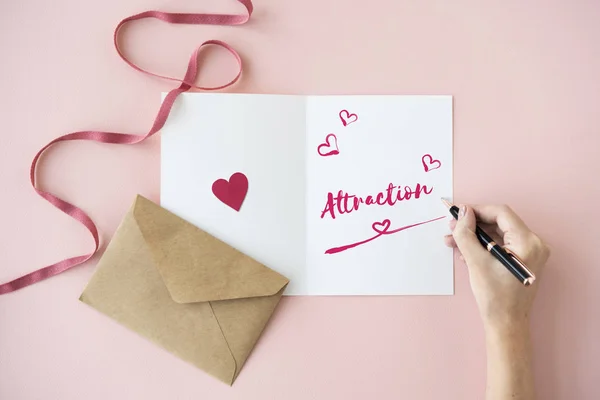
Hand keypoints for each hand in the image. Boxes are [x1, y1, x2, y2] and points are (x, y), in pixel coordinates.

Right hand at [444, 205, 549, 330]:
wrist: (505, 324)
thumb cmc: (494, 296)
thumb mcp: (476, 261)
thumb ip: (467, 234)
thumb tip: (463, 212)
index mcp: (528, 242)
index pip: (501, 213)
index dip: (477, 210)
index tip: (458, 212)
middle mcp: (534, 244)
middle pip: (499, 223)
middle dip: (473, 224)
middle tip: (452, 226)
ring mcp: (530, 253)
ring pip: (498, 234)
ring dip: (475, 235)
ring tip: (453, 240)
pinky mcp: (523, 260)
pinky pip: (501, 245)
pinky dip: (483, 245)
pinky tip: (465, 251)